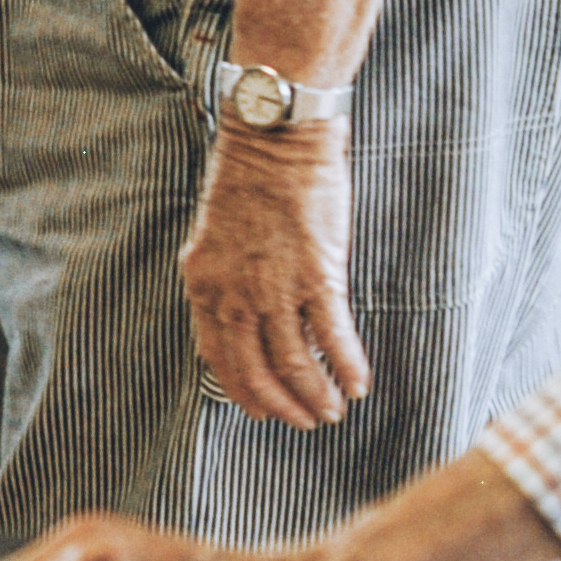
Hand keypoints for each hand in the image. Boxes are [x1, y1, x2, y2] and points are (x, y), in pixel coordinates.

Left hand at [182, 121, 372, 425]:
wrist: (275, 138)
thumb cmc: (249, 179)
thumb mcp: (216, 238)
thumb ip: (225, 282)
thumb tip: (248, 322)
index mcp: (202, 283)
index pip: (218, 357)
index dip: (242, 391)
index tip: (261, 410)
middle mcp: (233, 293)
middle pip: (255, 371)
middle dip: (282, 405)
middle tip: (304, 422)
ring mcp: (274, 287)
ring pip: (294, 363)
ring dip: (316, 395)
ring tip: (332, 412)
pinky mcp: (316, 275)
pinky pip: (332, 336)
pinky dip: (347, 366)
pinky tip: (358, 384)